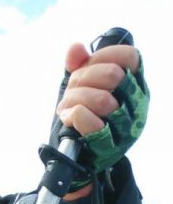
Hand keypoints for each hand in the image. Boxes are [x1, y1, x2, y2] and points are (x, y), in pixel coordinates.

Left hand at [51, 41, 148, 193]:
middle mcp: (136, 106)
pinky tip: (68, 116)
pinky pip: (90, 122)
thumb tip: (76, 50)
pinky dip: (74, 114)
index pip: (130, 57)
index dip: (103, 55)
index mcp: (136, 86)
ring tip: (67, 105)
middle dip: (83, 77)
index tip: (86, 65)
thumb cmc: (85, 112)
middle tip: (72, 88)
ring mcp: (125, 128)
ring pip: (102, 99)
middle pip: (112, 75)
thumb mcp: (84, 84)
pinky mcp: (108, 146)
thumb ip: (80, 63)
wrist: (78, 153)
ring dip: (75, 98)